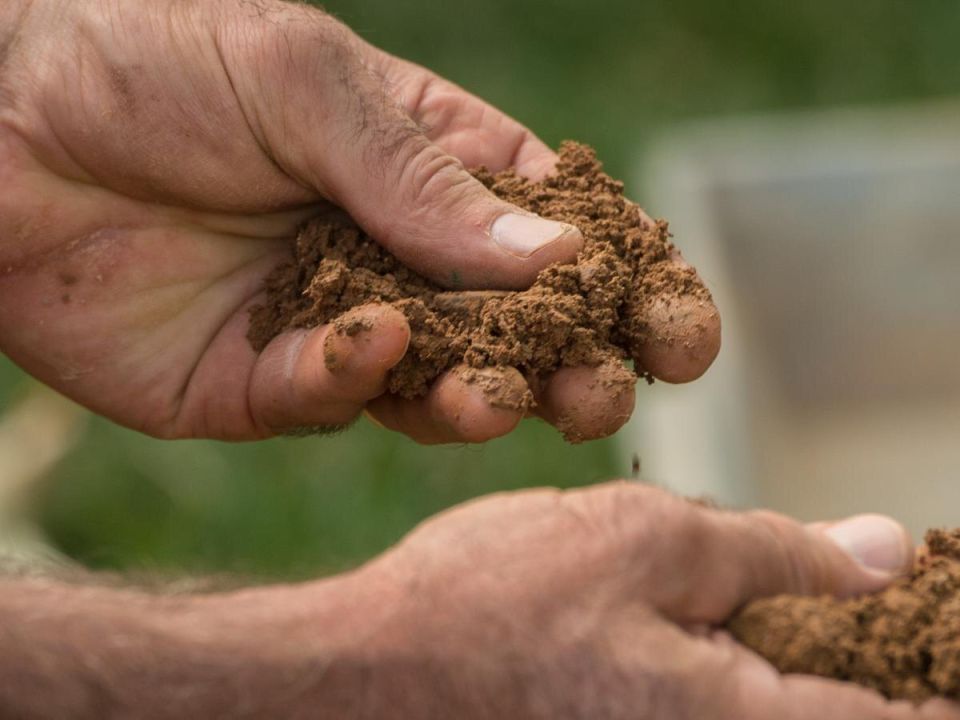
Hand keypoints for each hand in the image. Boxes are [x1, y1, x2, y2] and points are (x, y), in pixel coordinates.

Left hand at [0, 0, 717, 440]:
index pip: (557, 235)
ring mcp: (338, 325)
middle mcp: (399, 258)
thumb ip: (427, 179)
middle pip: (517, 330)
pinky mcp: (266, 384)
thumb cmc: (151, 62)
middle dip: (579, 363)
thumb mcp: (305, 83)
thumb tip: (553, 257)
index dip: (628, 282)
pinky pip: (332, 396)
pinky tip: (364, 340)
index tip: (687, 329)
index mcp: (431, 172)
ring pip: (441, 383)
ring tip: (507, 395)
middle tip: (614, 390)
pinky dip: (354, 376)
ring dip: (485, 395)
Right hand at [3, 483, 955, 717]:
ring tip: (820, 600)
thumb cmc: (497, 601)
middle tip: (891, 602)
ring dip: (817, 659)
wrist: (372, 677)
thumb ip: (775, 550)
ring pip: (780, 710)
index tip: (951, 627)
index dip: (945, 672)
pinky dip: (752, 666)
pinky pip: (720, 708)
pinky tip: (732, 616)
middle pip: (846, 718)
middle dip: (889, 660)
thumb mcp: (644, 539)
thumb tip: (883, 550)